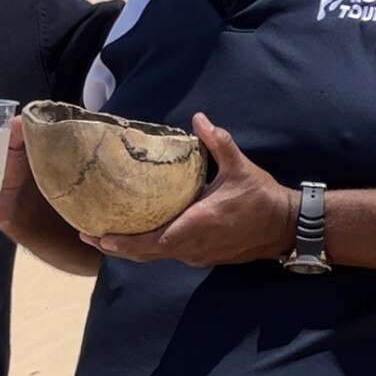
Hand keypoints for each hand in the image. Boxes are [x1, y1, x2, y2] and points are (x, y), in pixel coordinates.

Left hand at [81, 112, 294, 267]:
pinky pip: (170, 254)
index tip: (100, 236)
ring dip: (131, 248)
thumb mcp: (239, 166)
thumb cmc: (262, 197)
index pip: (153, 241)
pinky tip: (138, 236)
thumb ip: (217, 142)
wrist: (286, 227)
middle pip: (146, 254)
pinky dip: (150, 247)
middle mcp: (193, 246)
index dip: (125, 242)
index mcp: (197, 224)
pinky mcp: (204, 256)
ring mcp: (198, 255)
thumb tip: (199, 118)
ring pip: (157, 256)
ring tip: (105, 235)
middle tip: (88, 235)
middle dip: (116, 246)